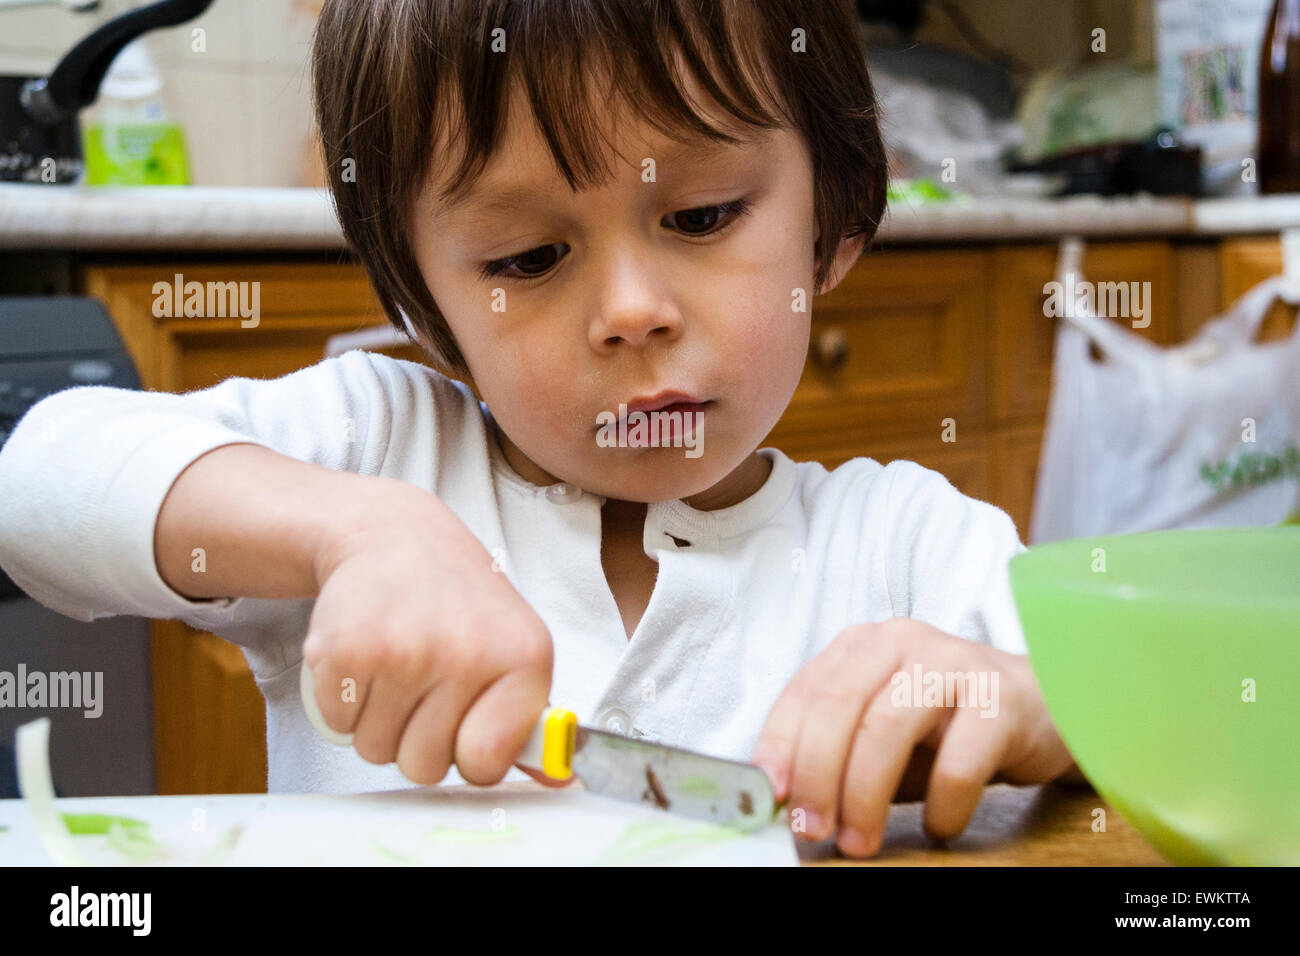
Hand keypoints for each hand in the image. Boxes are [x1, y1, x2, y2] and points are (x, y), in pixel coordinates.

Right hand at [302, 488, 554, 785]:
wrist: (392, 536)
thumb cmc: (459, 601)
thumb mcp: (513, 646)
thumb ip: (528, 722)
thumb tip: (559, 787)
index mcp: (523, 659)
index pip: (487, 765)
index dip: (469, 754)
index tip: (466, 724)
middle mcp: (466, 655)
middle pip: (424, 768)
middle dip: (416, 739)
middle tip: (422, 684)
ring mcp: (402, 653)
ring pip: (376, 751)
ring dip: (378, 721)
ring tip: (396, 663)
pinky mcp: (345, 651)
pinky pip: (336, 726)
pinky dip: (343, 702)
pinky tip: (366, 654)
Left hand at [750, 617, 1075, 857]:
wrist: (1043, 709)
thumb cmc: (948, 725)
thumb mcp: (882, 730)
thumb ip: (837, 752)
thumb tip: (786, 799)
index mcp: (862, 645)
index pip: (804, 691)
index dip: (779, 745)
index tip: (767, 794)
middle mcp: (902, 642)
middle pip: (839, 707)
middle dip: (817, 775)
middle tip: (811, 828)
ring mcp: (952, 664)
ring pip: (887, 729)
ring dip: (865, 795)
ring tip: (860, 841)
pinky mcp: (1000, 699)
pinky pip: (958, 762)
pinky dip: (941, 806)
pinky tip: (940, 827)